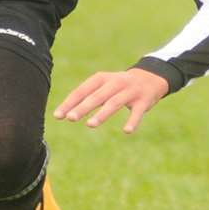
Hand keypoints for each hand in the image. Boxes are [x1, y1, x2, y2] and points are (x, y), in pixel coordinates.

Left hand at [54, 68, 169, 134]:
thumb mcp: (102, 86)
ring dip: (102, 114)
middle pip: (97, 96)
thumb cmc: (118, 86)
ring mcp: (130, 91)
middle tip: (70, 118)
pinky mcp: (144, 101)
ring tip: (90, 125)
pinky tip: (127, 131)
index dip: (70, 102)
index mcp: (101, 79)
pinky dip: (132, 121)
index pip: (82, 90)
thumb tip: (64, 113)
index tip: (58, 116)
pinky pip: (138, 112)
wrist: (150, 78)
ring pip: (114, 103)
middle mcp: (115, 83)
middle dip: (83, 107)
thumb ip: (86, 97)